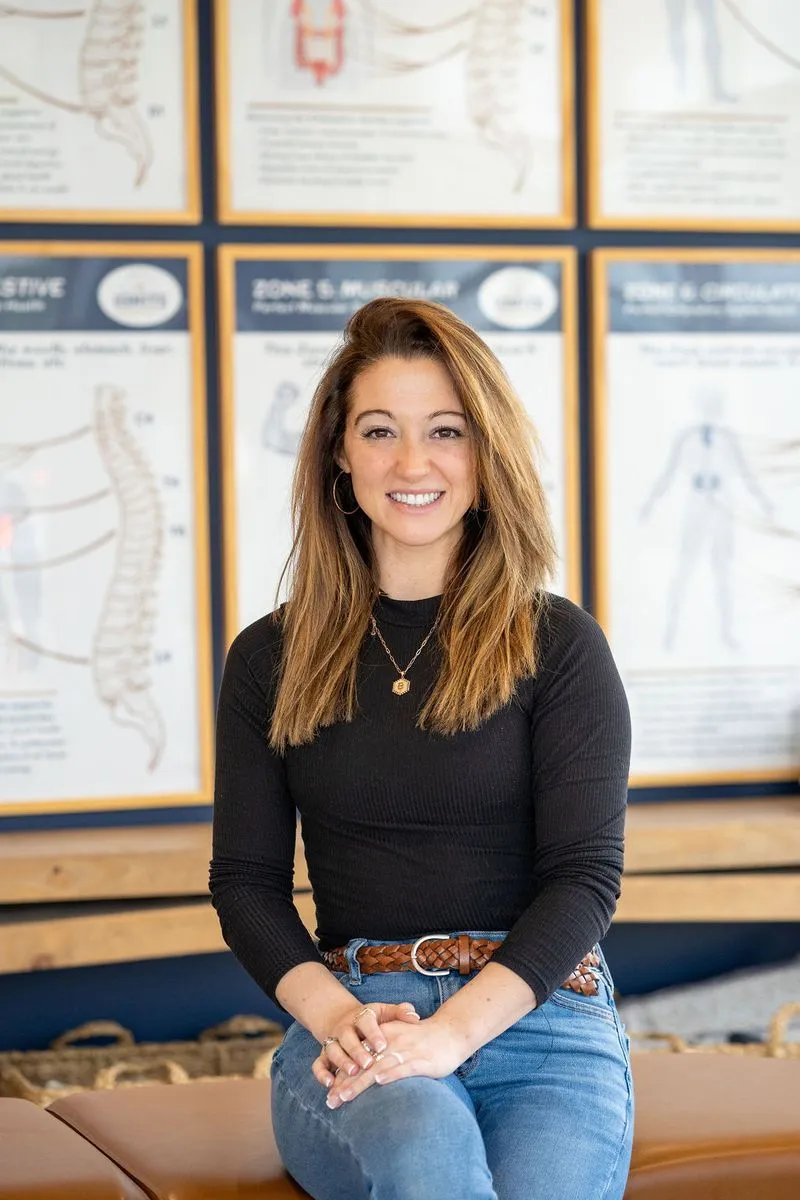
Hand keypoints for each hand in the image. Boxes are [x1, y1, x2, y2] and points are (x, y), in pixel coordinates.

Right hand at [312, 1001, 420, 1087]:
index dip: (373, 1033)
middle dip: (357, 1050)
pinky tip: (330, 1085)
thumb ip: (400, 1013)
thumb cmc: (373, 1021)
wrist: (345, 1020)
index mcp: (361, 1017)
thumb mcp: (385, 1012)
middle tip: (368, 1063)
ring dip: (341, 1062)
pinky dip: (321, 1074)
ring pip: (332, 1050)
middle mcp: (344, 1028)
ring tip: (353, 1073)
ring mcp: (332, 1042)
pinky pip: (318, 1064)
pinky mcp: (324, 1056)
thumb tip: (415, 1017)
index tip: (382, 1046)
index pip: (365, 1022)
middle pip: (347, 1037)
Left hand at [324, 1016, 465, 1109]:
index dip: (343, 1076)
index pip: (358, 1058)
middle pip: (363, 1065)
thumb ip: (381, 1055)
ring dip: (360, 1082)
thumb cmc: (422, 1040)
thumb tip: (363, 1077)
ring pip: (378, 1067)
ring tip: (345, 1096)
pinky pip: (404, 1066)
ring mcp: (406, 1051)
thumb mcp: (398, 1041)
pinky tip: (380, 1082)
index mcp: (383, 1037)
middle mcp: (391, 1043)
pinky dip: (391, 1073)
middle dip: (345, 1084)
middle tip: (331, 1101)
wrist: (451, 1032)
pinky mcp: (421, 1060)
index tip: (330, 1094)